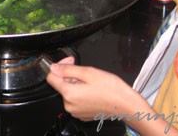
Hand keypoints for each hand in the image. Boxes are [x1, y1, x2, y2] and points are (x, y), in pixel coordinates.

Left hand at [46, 57, 177, 135]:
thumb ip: (68, 69)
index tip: (70, 62)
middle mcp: (69, 105)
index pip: (51, 77)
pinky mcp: (82, 114)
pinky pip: (76, 100)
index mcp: (69, 93)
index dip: (59, 66)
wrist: (126, 106)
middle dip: (70, 74)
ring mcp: (76, 111)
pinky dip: (81, 92)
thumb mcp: (89, 72)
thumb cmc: (112, 89)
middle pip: (61, 84)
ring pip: (69, 91)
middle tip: (85, 70)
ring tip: (92, 81)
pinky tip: (93, 90)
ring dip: (76, 83)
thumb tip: (53, 67)